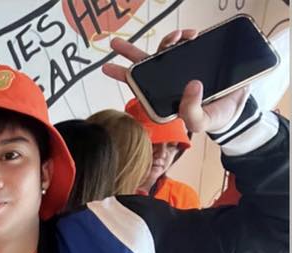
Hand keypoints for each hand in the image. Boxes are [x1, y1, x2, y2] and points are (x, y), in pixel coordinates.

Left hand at [103, 30, 248, 133]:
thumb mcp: (201, 122)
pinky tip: (191, 35)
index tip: (108, 67)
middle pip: (146, 66)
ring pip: (166, 52)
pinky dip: (187, 37)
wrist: (239, 107)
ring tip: (177, 35)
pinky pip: (187, 44)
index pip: (139, 87)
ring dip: (167, 40)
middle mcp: (168, 83)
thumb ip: (191, 111)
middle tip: (116, 43)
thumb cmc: (215, 117)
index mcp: (163, 100)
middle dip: (130, 53)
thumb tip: (190, 85)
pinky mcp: (196, 59)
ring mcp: (182, 69)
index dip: (125, 76)